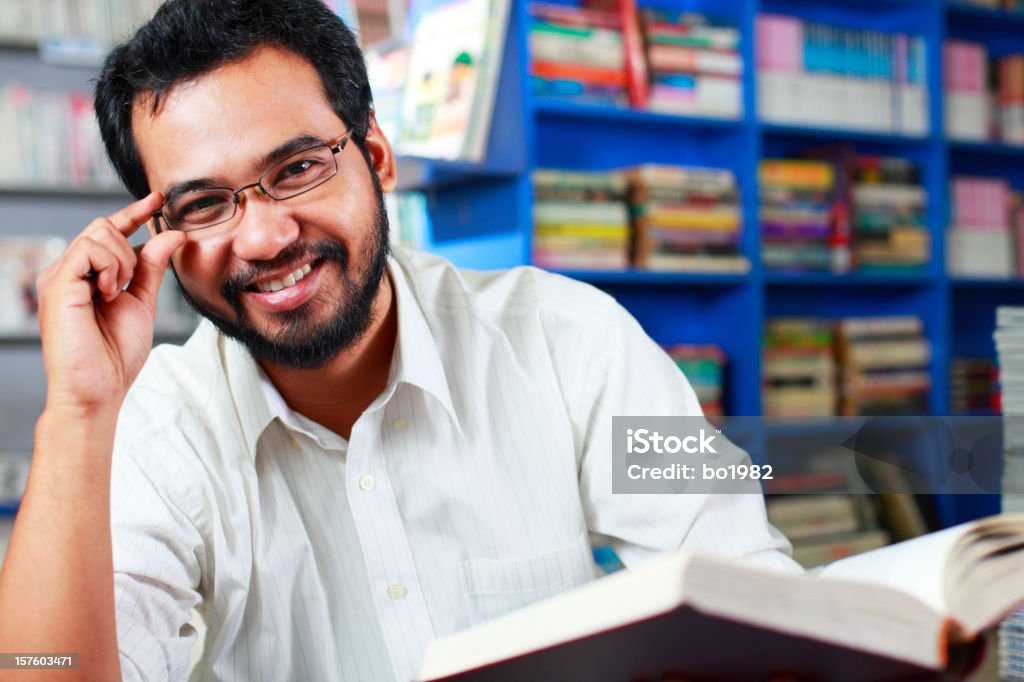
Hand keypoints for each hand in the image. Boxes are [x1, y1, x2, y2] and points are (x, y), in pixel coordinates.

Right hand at [36, 192, 186, 412]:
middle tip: (129, 285)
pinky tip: (109, 292)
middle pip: (104, 226)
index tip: (159, 200)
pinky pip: (89, 249)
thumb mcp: (142, 302)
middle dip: (130, 247)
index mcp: (87, 276)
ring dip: (123, 261)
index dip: (134, 213)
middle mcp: (69, 272)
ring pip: (99, 232)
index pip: (109, 232)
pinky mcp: (57, 284)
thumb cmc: (115, 355)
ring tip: (117, 293)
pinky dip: (110, 266)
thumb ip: (152, 268)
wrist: (99, 389)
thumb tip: (172, 234)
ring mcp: (59, 276)